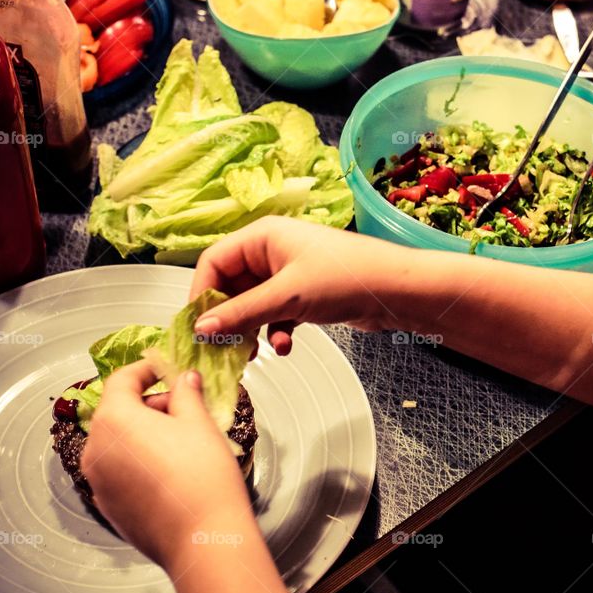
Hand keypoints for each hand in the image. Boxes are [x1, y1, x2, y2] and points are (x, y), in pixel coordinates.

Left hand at [80, 361, 249, 570]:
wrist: (203, 539)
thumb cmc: (202, 475)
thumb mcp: (198, 423)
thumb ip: (185, 394)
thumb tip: (184, 379)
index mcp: (113, 420)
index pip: (121, 380)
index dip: (145, 369)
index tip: (165, 369)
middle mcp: (95, 450)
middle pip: (117, 413)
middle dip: (149, 404)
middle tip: (184, 407)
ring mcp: (98, 483)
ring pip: (117, 444)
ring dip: (143, 434)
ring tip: (181, 440)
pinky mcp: (108, 508)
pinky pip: (120, 472)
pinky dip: (138, 462)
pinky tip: (170, 470)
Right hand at [190, 217, 414, 353]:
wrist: (395, 291)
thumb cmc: (344, 278)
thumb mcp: (287, 297)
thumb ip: (241, 314)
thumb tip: (201, 328)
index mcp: (261, 237)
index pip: (212, 263)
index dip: (201, 295)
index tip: (197, 328)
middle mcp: (270, 252)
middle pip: (230, 287)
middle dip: (227, 320)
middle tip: (223, 350)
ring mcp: (287, 274)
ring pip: (251, 305)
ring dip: (251, 330)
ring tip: (253, 355)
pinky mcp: (303, 294)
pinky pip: (274, 314)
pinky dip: (274, 331)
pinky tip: (285, 346)